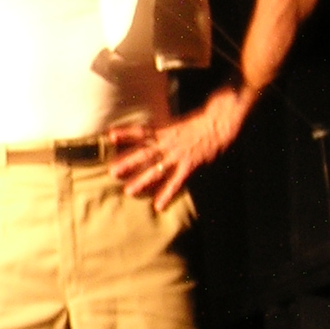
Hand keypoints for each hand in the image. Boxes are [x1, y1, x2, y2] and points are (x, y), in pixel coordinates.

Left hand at [109, 88, 251, 210]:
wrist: (220, 123)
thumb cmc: (201, 122)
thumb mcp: (179, 123)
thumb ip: (165, 131)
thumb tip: (151, 135)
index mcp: (165, 131)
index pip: (142, 131)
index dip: (126, 132)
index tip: (109, 135)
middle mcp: (168, 143)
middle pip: (144, 153)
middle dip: (128, 163)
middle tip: (112, 172)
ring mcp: (178, 155)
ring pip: (157, 170)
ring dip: (142, 181)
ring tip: (129, 191)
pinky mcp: (190, 165)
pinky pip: (176, 183)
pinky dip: (167, 194)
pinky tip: (158, 206)